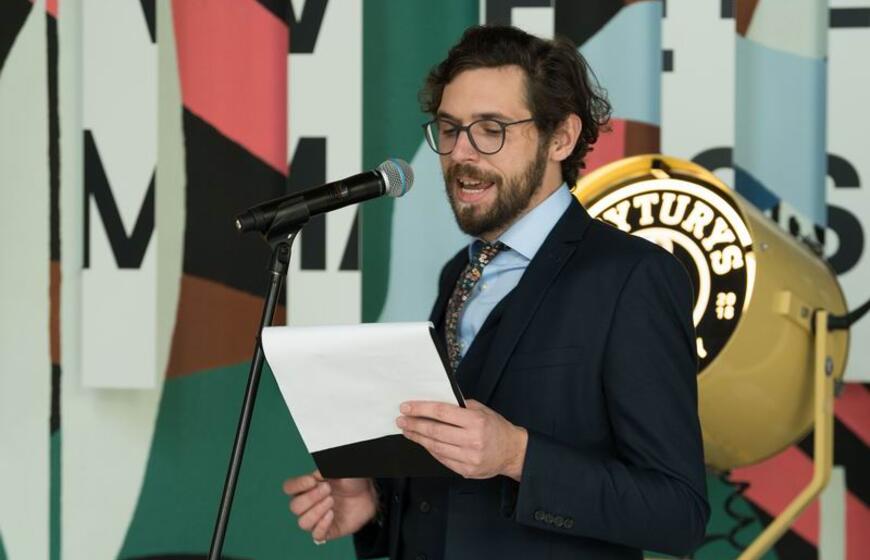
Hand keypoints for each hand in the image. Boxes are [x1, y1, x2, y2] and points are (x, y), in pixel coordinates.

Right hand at [283, 470, 377, 543]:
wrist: (369, 493)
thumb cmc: (352, 480)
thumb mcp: (340, 470)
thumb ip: (326, 470)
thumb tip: (316, 475)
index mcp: (307, 487)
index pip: (289, 487)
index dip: (297, 485)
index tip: (312, 480)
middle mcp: (309, 504)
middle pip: (294, 507)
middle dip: (311, 498)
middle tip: (328, 489)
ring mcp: (318, 519)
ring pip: (303, 523)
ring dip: (316, 511)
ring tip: (331, 501)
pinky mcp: (328, 531)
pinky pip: (316, 535)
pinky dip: (322, 525)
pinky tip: (332, 514)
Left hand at [397, 399, 527, 480]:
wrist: (513, 452)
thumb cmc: (496, 428)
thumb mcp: (482, 410)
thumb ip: (460, 407)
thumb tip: (435, 404)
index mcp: (476, 421)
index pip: (442, 412)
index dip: (421, 409)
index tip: (407, 407)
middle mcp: (472, 440)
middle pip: (435, 431)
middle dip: (414, 424)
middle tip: (401, 420)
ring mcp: (469, 457)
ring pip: (436, 447)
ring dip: (418, 438)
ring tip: (408, 431)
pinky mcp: (466, 470)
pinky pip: (442, 459)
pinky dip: (430, 450)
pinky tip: (423, 443)